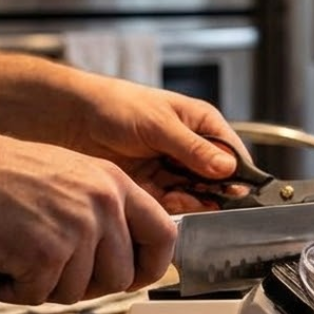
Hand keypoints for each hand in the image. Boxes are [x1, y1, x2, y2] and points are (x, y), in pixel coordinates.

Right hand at [0, 127, 176, 304]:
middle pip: (121, 276)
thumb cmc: (0, 175)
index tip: (133, 277)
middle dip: (87, 286)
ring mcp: (77, 229)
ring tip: (19, 258)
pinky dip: (13, 291)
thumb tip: (124, 255)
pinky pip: (39, 296)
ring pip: (78, 292)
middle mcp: (103, 204)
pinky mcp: (46, 253)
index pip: (164, 235)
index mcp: (115, 184)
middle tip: (53, 273)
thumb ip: (102, 210)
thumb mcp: (71, 176)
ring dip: (45, 287)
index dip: (151, 266)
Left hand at [64, 79, 250, 212]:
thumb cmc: (117, 105)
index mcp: (201, 124)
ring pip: (197, 194)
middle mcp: (191, 149)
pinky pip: (173, 204)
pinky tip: (170, 204)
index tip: (239, 192)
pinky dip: (174, 207)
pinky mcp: (153, 188)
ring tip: (186, 199)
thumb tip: (227, 167)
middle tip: (213, 201)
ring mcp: (172, 170)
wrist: (73, 119)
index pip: (232, 152)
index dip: (239, 174)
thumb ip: (193, 148)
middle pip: (218, 179)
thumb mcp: (159, 124)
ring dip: (195, 201)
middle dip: (216, 192)